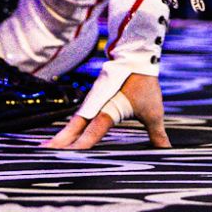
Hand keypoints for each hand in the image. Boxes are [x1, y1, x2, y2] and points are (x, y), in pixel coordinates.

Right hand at [45, 71, 167, 148]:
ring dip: (61, 135)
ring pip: (73, 123)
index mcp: (109, 110)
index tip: (69, 155)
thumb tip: (167, 152)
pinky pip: (78, 119)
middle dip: (60, 142)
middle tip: (44, 154)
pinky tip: (63, 137)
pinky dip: (69, 129)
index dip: (81, 144)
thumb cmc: (144, 84)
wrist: (135, 57)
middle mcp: (96, 107)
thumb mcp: (153, 112)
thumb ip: (157, 135)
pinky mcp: (92, 102)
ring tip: (46, 148)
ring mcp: (92, 103)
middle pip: (74, 128)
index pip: (92, 131)